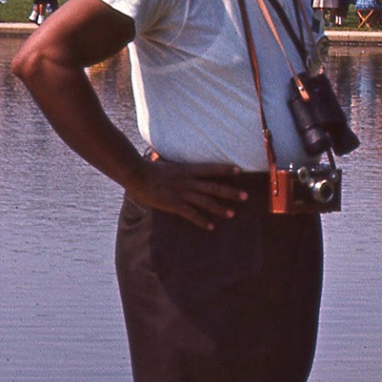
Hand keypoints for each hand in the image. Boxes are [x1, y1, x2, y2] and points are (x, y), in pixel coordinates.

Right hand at [126, 159, 246, 230]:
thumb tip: (159, 155)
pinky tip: (210, 227)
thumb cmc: (147, 168)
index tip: (240, 171)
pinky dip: (201, 221)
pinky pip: (191, 214)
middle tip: (245, 196)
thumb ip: (169, 162)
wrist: (136, 175)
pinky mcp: (174, 204)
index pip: (211, 169)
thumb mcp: (162, 162)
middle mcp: (189, 181)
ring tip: (232, 214)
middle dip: (231, 192)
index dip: (226, 170)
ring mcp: (182, 193)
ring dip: (220, 208)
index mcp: (188, 169)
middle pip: (214, 187)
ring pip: (206, 202)